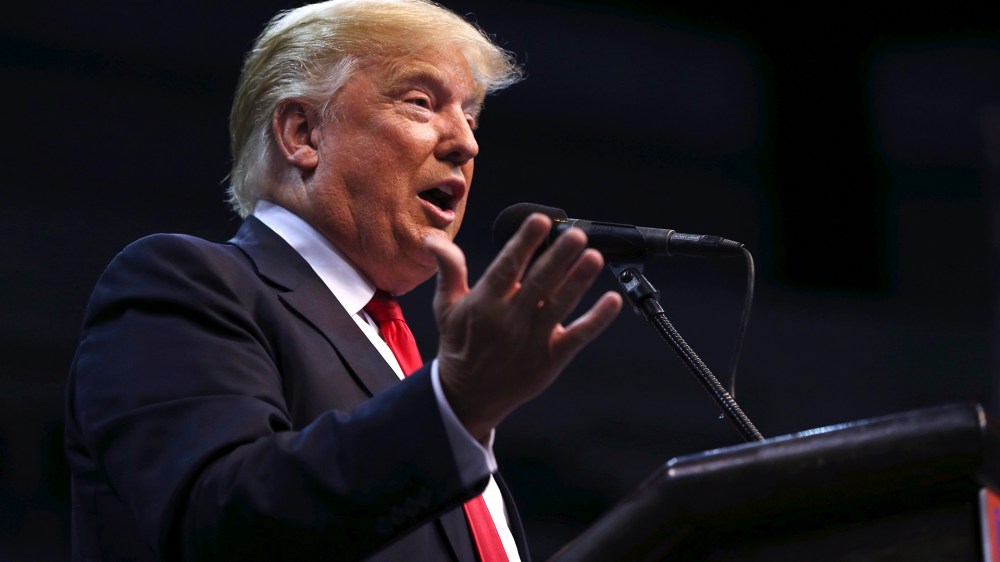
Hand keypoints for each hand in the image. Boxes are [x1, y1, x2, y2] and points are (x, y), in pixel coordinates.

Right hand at [425, 213, 622, 440]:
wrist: (468, 397)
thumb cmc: (460, 345)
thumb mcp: (446, 307)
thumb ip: (449, 270)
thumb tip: (434, 241)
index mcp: (484, 304)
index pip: (506, 268)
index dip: (524, 243)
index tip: (540, 220)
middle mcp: (510, 320)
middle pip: (538, 283)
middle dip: (558, 258)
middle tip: (576, 235)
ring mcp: (532, 340)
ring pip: (559, 306)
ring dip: (578, 281)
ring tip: (594, 258)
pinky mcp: (551, 358)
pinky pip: (578, 336)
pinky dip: (596, 319)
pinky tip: (612, 300)